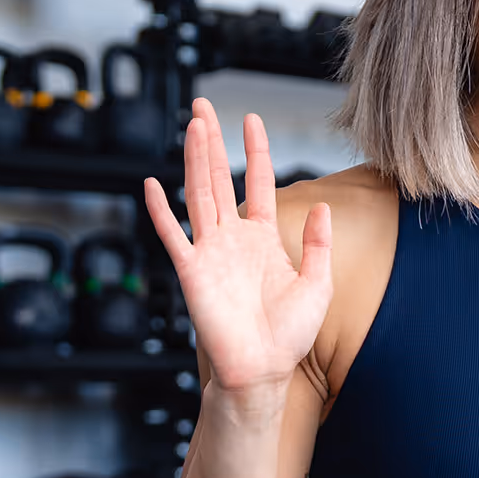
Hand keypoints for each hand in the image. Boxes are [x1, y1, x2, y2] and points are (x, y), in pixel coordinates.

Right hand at [143, 99, 331, 401]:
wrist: (263, 370)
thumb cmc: (289, 336)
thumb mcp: (317, 283)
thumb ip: (319, 244)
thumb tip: (324, 207)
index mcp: (262, 239)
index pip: (256, 183)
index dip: (255, 151)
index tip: (252, 120)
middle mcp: (233, 240)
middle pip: (219, 178)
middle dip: (213, 142)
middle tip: (205, 107)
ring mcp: (210, 253)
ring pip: (198, 195)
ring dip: (194, 160)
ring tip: (193, 126)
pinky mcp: (192, 272)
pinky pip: (173, 235)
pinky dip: (161, 210)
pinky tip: (154, 183)